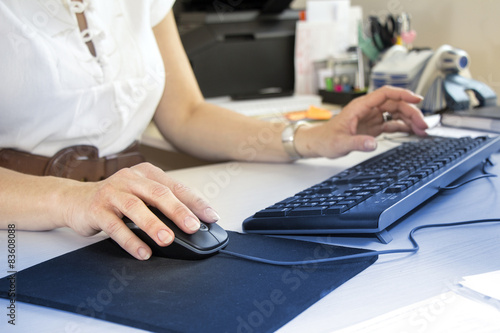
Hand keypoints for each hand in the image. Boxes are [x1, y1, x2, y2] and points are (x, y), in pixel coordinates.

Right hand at [62, 163, 219, 259]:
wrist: (74, 200)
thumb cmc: (115, 199)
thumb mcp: (141, 194)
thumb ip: (162, 204)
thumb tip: (192, 222)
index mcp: (146, 173)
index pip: (176, 186)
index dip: (195, 202)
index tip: (211, 216)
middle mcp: (130, 179)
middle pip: (158, 193)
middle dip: (178, 210)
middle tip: (192, 226)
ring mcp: (112, 193)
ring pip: (136, 208)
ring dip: (153, 225)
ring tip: (167, 239)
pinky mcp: (96, 209)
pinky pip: (115, 226)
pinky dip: (130, 240)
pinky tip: (143, 252)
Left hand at [295, 86, 427, 158]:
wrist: (319, 143)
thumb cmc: (326, 139)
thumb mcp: (340, 143)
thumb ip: (357, 143)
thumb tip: (372, 144)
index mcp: (360, 106)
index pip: (385, 93)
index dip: (402, 93)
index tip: (417, 99)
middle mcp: (368, 109)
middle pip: (394, 104)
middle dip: (411, 112)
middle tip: (423, 125)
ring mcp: (371, 117)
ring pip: (395, 113)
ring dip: (409, 120)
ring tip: (421, 130)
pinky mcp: (373, 126)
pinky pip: (391, 123)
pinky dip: (403, 126)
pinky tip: (412, 132)